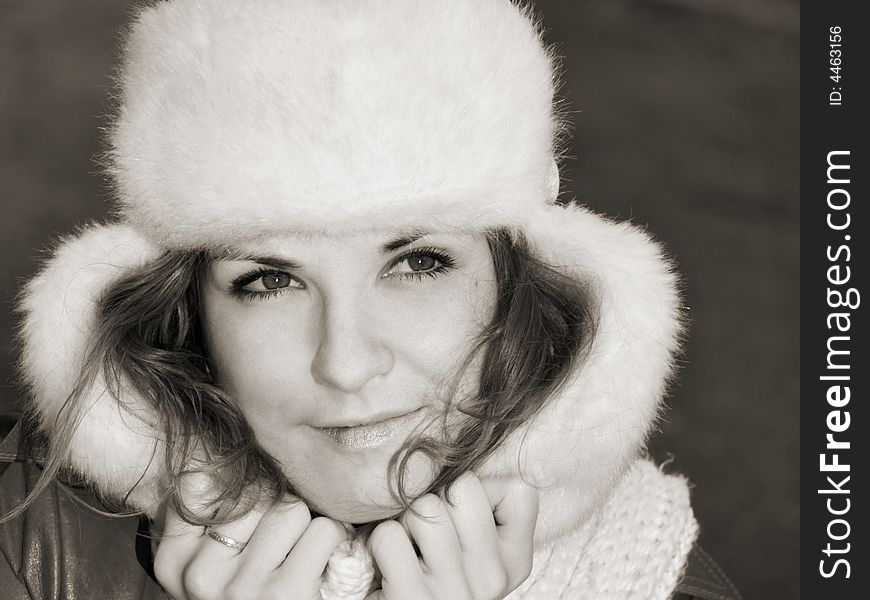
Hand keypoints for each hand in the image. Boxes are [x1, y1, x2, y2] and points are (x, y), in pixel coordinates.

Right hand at [153, 477, 348, 599]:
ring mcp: (242, 587)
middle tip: (274, 547)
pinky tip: (317, 563)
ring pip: (291, 509)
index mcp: (172, 564)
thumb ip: (205, 512)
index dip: (235, 491)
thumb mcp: (206, 560)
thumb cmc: (244, 593)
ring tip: (293, 556)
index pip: (198, 484)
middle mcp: (200, 577)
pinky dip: (331, 540)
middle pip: (254, 495)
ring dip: (304, 527)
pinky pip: (323, 530)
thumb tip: (211, 449)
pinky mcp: (288, 593)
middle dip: (274, 510)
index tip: (244, 520)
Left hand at [365, 473, 538, 599]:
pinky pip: (390, 536)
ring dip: (404, 520)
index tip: (463, 517)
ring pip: (425, 507)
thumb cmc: (439, 578)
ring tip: (407, 546)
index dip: (482, 488)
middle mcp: (493, 578)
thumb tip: (471, 450)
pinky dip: (377, 543)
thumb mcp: (479, 552)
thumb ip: (484, 509)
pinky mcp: (412, 597)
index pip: (519, 487)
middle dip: (436, 498)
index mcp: (517, 562)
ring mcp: (454, 590)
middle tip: (428, 532)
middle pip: (464, 486)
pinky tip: (387, 564)